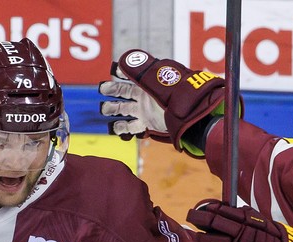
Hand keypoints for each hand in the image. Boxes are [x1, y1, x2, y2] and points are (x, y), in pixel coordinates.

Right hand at [99, 50, 227, 154]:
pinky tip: (115, 128)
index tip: (113, 70)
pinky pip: (131, 127)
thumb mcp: (157, 79)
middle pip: (122, 92)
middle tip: (103, 90)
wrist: (190, 114)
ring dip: (113, 110)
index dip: (119, 72)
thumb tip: (120, 62)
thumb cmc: (176, 94)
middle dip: (111, 90)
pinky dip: (122, 129)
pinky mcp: (147, 125)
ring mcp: (145, 111)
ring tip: (105, 109)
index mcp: (146, 83)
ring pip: (123, 110)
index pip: (128, 76)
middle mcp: (144, 96)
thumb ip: (138, 71)